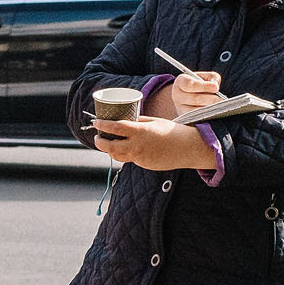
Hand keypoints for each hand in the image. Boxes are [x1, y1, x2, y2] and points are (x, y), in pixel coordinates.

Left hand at [91, 116, 218, 172]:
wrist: (187, 148)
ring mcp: (140, 157)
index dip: (103, 125)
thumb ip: (138, 122)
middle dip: (100, 142)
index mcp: (140, 131)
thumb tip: (125, 120)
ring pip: (117, 155)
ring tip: (107, 143)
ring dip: (109, 150)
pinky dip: (124, 153)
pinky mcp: (143, 164)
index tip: (96, 122)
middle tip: (97, 137)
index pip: (115, 128)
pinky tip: (124, 148)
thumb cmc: (172, 132)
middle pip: (110, 146)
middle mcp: (137, 146)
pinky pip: (129, 159)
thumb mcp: (154, 122)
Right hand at [148, 70, 222, 117]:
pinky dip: (207, 115)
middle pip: (195, 99)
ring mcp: (180, 108)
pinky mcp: (185, 118)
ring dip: (210, 109)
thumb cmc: (198, 84)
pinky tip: (214, 113)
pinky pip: (197, 119)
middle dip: (211, 99)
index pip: (190, 84)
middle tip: (221, 99)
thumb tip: (215, 86)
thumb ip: (212, 78)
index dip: (204, 86)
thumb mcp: (204, 76)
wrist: (187, 95)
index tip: (216, 88)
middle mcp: (177, 95)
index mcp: (180, 82)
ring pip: (196, 110)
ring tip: (220, 106)